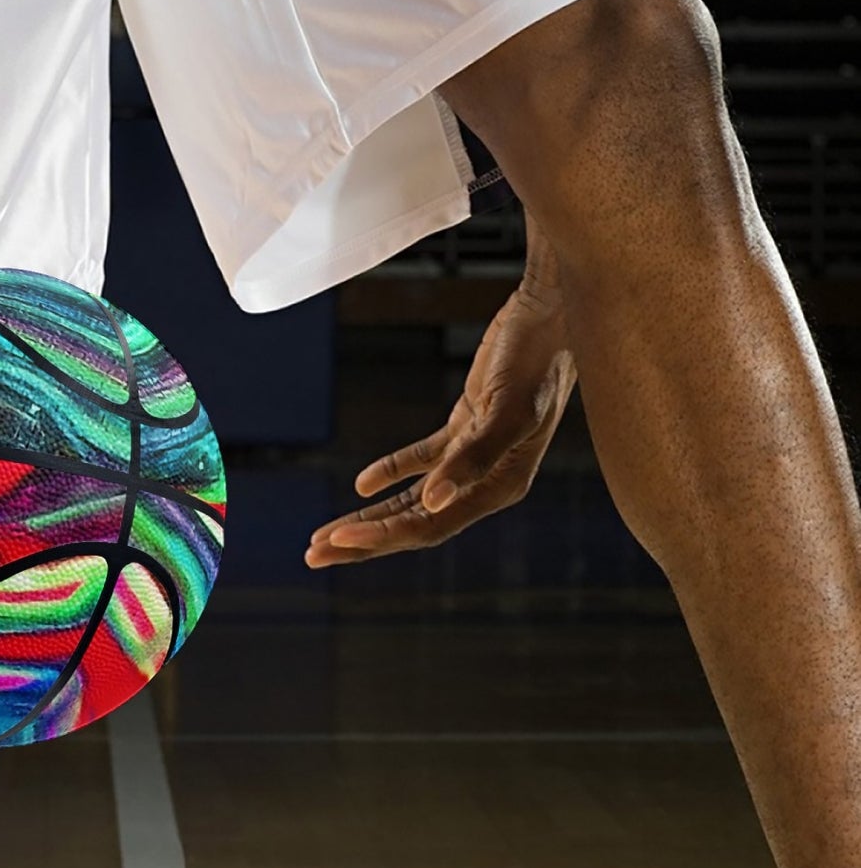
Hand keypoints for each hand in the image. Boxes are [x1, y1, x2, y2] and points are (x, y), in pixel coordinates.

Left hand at [306, 266, 574, 566]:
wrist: (554, 312)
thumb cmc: (538, 359)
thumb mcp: (508, 409)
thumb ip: (473, 458)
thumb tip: (431, 501)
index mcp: (500, 486)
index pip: (429, 525)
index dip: (382, 537)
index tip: (338, 542)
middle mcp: (487, 481)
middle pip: (414, 522)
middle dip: (364, 540)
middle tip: (314, 555)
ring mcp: (475, 455)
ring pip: (412, 498)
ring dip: (369, 516)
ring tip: (324, 535)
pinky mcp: (466, 427)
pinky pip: (422, 459)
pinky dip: (391, 472)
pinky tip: (362, 484)